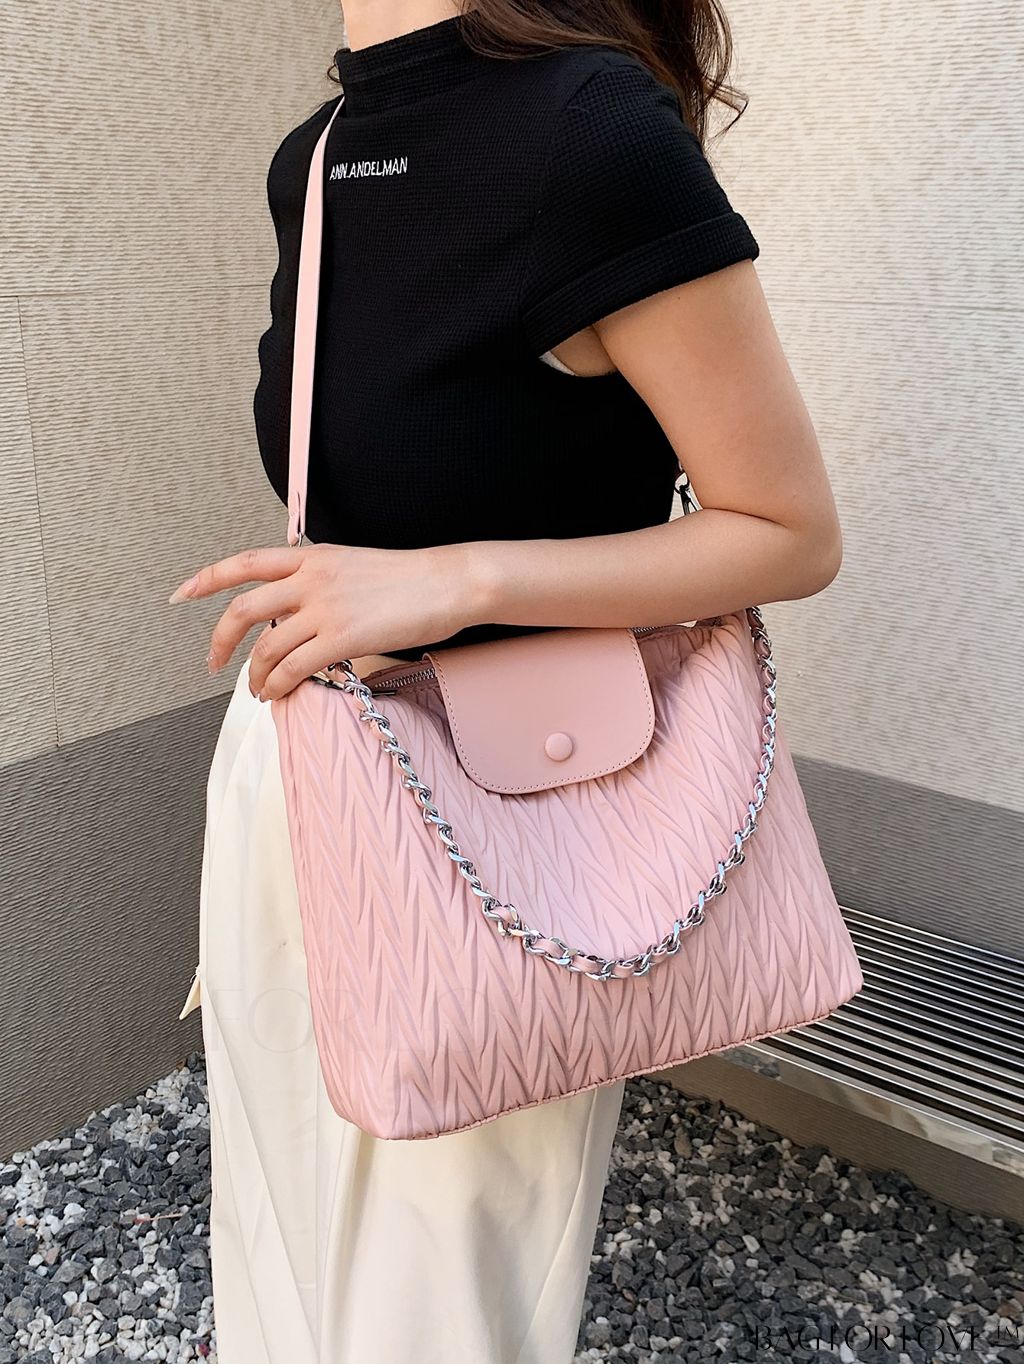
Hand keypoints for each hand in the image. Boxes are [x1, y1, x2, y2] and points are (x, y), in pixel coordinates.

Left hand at [167, 541, 484, 699]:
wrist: (448, 582)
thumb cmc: (411, 579)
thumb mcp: (354, 566)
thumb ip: (320, 581)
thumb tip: (296, 610)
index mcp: (312, 557)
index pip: (245, 562)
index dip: (207, 578)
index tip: (183, 594)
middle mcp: (311, 578)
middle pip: (243, 609)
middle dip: (220, 641)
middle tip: (213, 663)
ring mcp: (326, 608)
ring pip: (266, 646)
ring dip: (255, 675)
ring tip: (258, 690)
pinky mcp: (344, 638)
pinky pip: (294, 667)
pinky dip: (278, 685)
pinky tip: (278, 694)